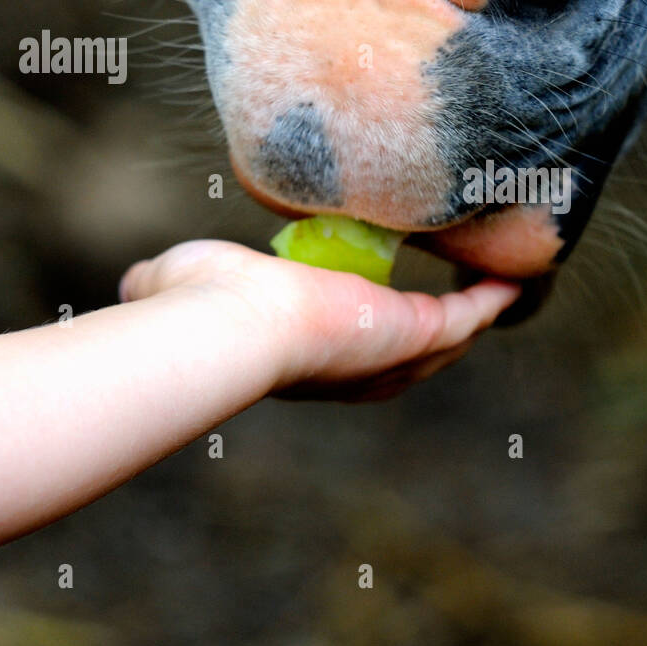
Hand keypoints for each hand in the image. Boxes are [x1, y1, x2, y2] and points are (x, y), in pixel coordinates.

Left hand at [119, 240, 519, 401]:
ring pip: (445, 340)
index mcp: (308, 358)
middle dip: (435, 330)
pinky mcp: (416, 332)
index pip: (347, 349)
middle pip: (409, 353)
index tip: (374, 303)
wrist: (233, 328)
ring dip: (471, 315)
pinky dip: (490, 298)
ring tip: (495, 287)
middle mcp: (355, 367)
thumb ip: (160, 281)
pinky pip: (467, 315)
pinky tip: (512, 278)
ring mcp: (390, 355)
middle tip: (458, 301)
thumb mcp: (177, 283)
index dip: (366, 328)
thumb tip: (134, 281)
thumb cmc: (201, 310)